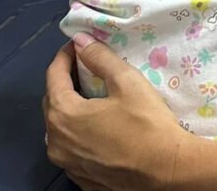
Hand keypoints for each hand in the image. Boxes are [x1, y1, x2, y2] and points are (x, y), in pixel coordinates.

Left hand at [44, 34, 190, 190]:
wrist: (164, 170)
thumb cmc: (146, 123)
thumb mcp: (127, 82)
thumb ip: (100, 59)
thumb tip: (81, 40)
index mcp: (64, 115)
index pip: (54, 77)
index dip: (65, 56)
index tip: (78, 43)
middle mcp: (55, 142)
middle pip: (53, 102)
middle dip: (65, 80)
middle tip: (86, 65)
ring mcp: (65, 163)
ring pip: (59, 127)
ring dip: (70, 107)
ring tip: (92, 94)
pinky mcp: (78, 177)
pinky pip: (70, 147)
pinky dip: (77, 130)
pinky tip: (98, 126)